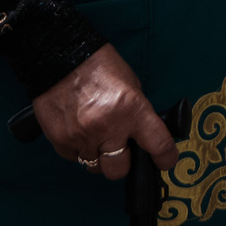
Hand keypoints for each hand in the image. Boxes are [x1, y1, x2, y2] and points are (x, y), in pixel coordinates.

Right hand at [30, 45, 179, 180]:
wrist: (60, 56)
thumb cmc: (98, 65)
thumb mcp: (130, 84)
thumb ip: (137, 113)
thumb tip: (142, 136)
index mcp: (132, 109)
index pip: (158, 145)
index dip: (165, 158)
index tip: (165, 161)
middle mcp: (108, 127)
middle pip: (120, 169)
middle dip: (123, 162)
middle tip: (120, 149)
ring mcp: (82, 137)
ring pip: (95, 167)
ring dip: (98, 156)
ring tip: (96, 137)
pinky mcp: (60, 141)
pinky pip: (74, 157)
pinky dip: (79, 149)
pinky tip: (79, 132)